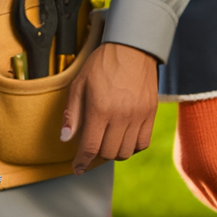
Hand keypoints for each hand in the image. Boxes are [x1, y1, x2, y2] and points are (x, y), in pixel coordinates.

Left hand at [59, 43, 157, 173]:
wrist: (132, 48)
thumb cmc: (102, 64)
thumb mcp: (79, 84)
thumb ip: (72, 113)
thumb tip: (65, 139)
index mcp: (100, 109)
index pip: (90, 147)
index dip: (81, 162)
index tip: (77, 168)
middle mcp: (120, 116)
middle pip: (108, 153)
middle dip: (96, 155)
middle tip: (91, 147)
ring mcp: (138, 116)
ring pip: (126, 152)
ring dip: (114, 153)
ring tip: (107, 141)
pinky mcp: (151, 114)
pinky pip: (143, 143)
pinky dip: (132, 147)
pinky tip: (124, 138)